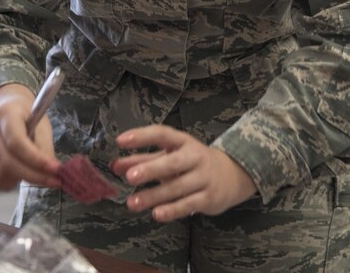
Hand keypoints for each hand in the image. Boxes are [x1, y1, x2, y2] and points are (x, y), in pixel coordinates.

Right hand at [0, 83, 61, 190]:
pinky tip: (20, 176)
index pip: (16, 142)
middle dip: (32, 175)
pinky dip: (9, 184)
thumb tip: (50, 171)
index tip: (55, 169)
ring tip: (36, 175)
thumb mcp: (41, 124)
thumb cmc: (26, 117)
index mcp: (5, 114)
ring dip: (21, 179)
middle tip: (53, 181)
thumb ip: (45, 146)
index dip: (36, 159)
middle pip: (6, 161)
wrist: (6, 110)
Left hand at [110, 125, 256, 222]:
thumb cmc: (193, 163)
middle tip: (130, 177)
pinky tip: (157, 214)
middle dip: (151, 169)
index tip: (120, 140)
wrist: (233, 175)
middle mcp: (195, 157)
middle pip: (172, 163)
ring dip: (154, 195)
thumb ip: (143, 159)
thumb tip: (115, 166)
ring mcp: (204, 178)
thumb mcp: (171, 155)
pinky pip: (188, 205)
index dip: (142, 136)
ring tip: (132, 203)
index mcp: (183, 142)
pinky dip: (172, 210)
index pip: (162, 134)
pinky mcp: (209, 198)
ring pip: (177, 187)